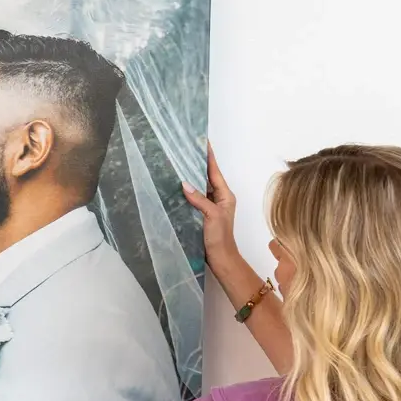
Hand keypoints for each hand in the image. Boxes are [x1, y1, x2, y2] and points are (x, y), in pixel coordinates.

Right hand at [183, 141, 239, 269]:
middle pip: (207, 177)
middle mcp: (218, 198)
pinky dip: (186, 191)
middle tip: (186, 149)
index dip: (209, 157)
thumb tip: (184, 183)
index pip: (215, 171)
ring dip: (190, 177)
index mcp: (225, 195)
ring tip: (178, 164)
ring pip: (199, 187)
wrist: (221, 258)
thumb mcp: (212, 215)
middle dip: (197, 164)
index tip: (203, 142)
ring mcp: (210, 206)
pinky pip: (193, 198)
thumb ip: (199, 199)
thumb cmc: (220, 237)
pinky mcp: (201, 214)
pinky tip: (175, 187)